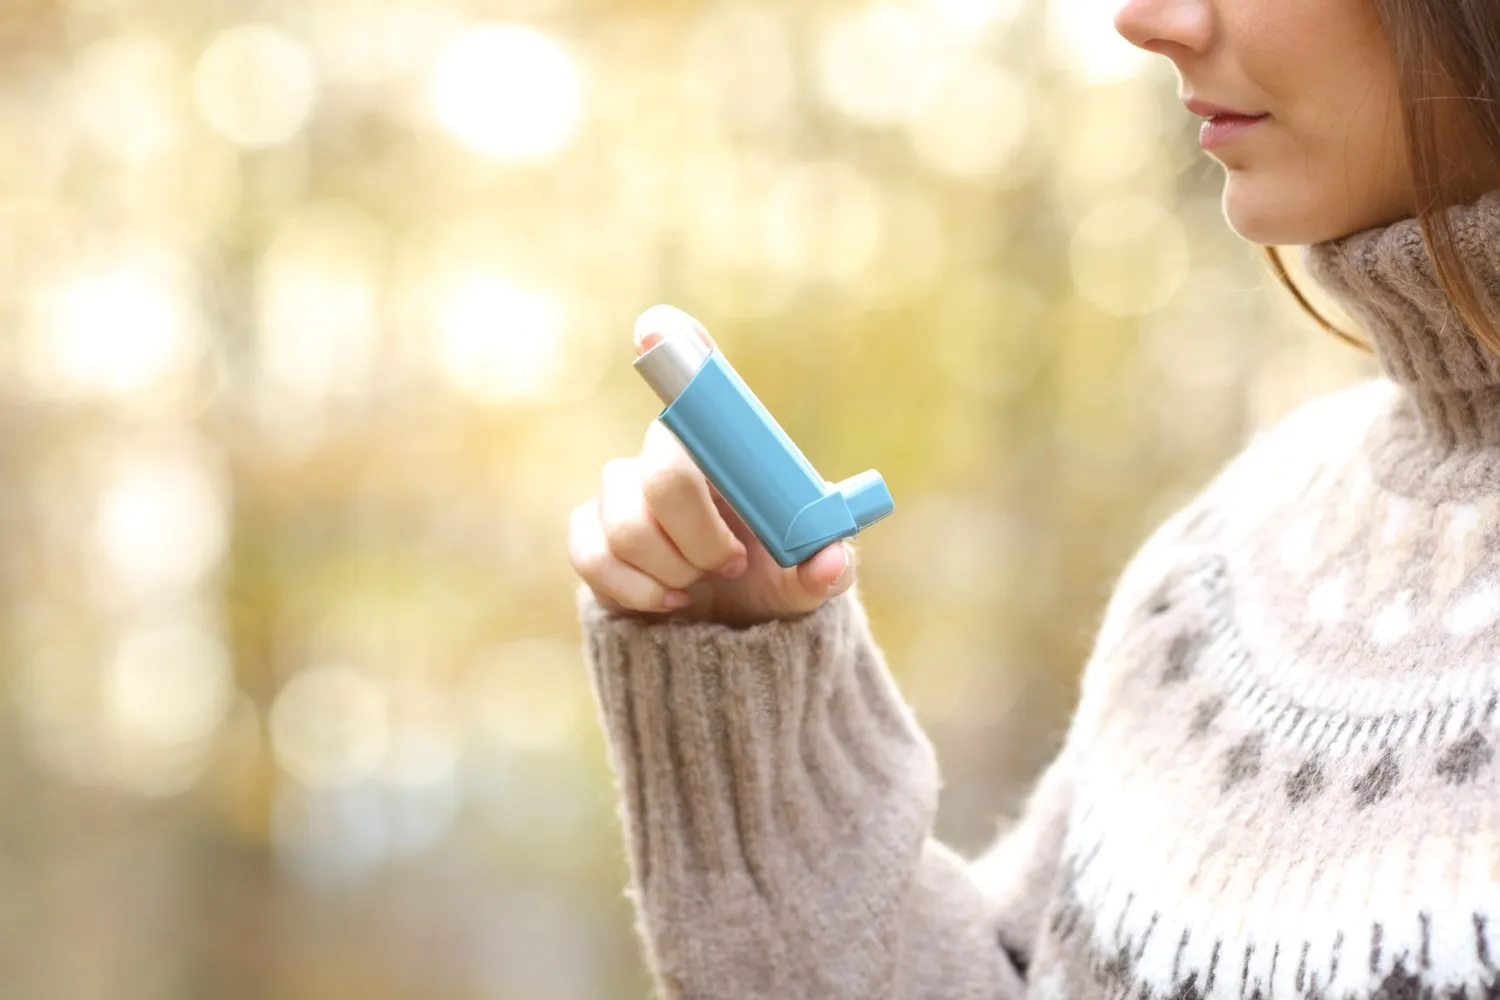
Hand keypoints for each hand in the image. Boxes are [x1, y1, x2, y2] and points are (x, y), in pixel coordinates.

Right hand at [568, 305, 857, 627]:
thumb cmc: (772, 579)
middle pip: (664, 471)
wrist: (728, 628)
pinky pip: (592, 553)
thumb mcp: (809, 577)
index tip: (655, 327)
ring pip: (626, 523)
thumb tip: (827, 561)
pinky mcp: (590, 530)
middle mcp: (669, 451)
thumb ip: (826, 568)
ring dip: (672, 571)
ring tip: (699, 585)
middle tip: (728, 564)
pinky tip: (667, 601)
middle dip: (698, 536)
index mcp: (727, 445)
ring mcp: (622, 488)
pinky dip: (636, 590)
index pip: (700, 378)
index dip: (677, 347)